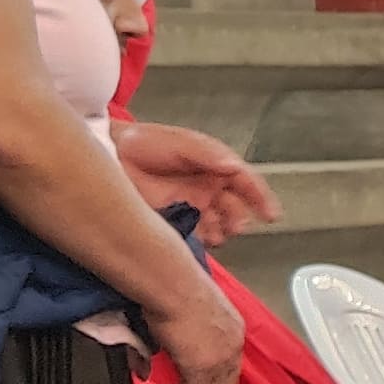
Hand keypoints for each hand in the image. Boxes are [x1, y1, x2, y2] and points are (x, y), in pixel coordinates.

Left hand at [114, 122, 278, 242]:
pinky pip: (193, 236)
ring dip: (220, 233)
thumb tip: (234, 167)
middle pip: (234, 211)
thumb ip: (209, 154)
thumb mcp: (183, 143)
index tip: (271, 215)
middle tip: (235, 227)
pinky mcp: (174, 220)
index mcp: (218, 169)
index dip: (261, 199)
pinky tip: (199, 241)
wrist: (112, 153)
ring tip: (216, 235)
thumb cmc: (148, 142)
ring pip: (217, 227)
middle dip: (238, 220)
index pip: (247, 185)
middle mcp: (209, 190)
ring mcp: (192, 207)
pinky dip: (199, 241)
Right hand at [147, 276, 243, 383]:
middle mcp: (232, 344)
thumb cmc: (170, 283)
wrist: (169, 281)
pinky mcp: (203, 367)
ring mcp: (221, 357)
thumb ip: (171, 339)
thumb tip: (145, 366)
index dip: (209, 382)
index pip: (228, 367)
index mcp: (231, 328)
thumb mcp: (179, 311)